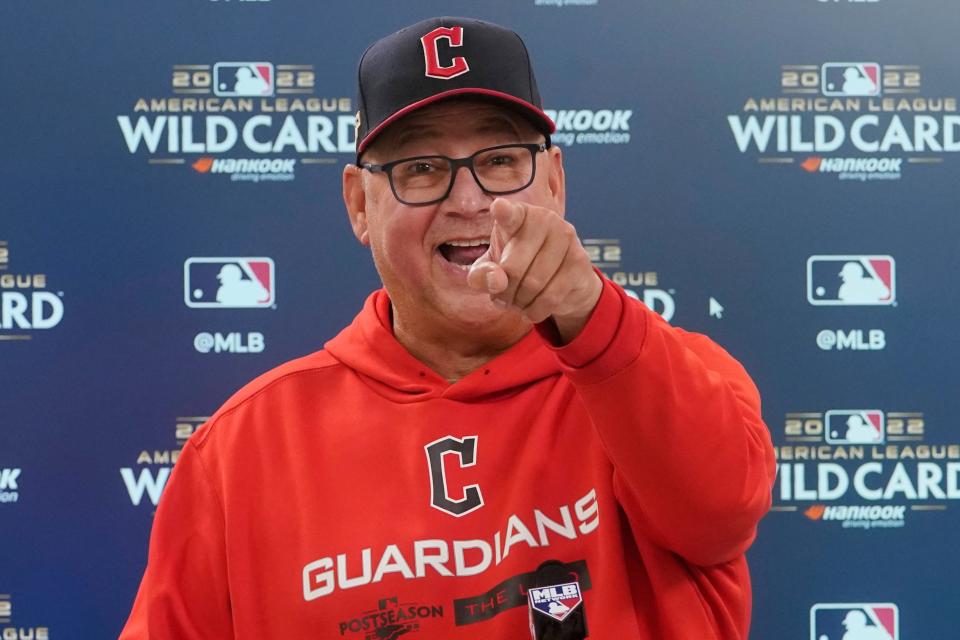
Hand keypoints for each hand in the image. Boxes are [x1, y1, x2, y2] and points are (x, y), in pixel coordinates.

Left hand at [467, 198, 602, 342]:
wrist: (564, 281)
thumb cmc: (519, 265)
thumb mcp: (492, 268)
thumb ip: (481, 274)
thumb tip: (497, 281)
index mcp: (518, 214)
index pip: (508, 214)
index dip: (503, 212)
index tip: (498, 208)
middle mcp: (544, 219)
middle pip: (513, 269)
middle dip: (503, 293)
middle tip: (501, 299)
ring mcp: (565, 237)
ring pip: (533, 285)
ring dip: (519, 303)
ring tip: (517, 303)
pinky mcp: (579, 260)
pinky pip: (551, 296)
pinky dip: (535, 310)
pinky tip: (532, 309)